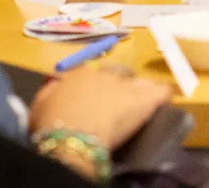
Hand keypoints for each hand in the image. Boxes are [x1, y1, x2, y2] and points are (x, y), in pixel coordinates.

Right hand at [29, 64, 171, 151]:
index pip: (91, 74)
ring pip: (139, 81)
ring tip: (143, 101)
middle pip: (117, 74)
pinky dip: (164, 94)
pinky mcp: (143, 98)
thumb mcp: (40, 105)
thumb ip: (50, 92)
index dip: (95, 86)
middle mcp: (103, 74)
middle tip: (118, 103)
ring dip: (141, 90)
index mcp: (78, 75)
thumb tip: (55, 86)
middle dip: (119, 85)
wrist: (71, 135)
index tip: (94, 98)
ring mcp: (124, 85)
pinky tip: (168, 98)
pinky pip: (160, 91)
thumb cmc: (51, 123)